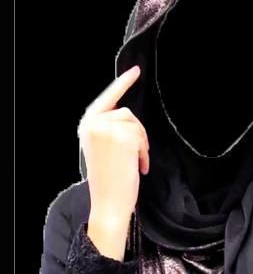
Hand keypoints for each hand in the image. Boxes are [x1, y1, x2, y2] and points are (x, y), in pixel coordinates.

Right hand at [78, 65, 148, 259]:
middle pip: (127, 113)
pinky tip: (139, 168)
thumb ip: (110, 129)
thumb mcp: (103, 148)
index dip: (123, 83)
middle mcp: (93, 123)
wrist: (108, 202)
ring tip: (136, 164)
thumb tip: (128, 116)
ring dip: (141, 145)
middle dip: (137, 134)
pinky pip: (142, 138)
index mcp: (87, 125)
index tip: (136, 70)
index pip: (107, 98)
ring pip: (136, 125)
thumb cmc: (108, 180)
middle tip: (136, 156)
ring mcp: (107, 128)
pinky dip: (144, 153)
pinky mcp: (123, 137)